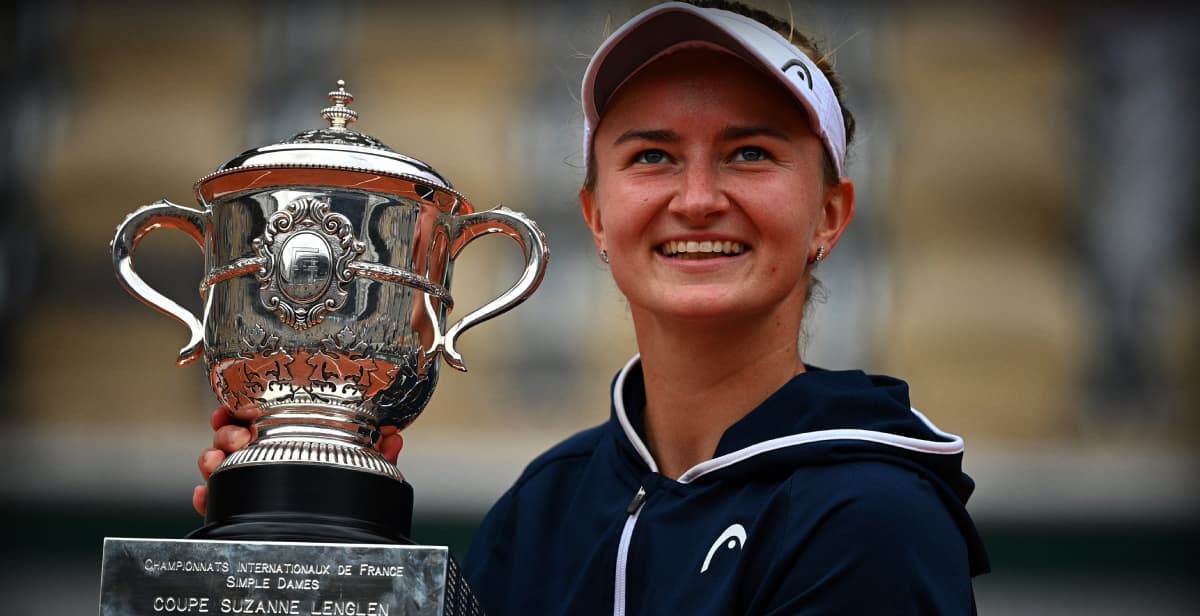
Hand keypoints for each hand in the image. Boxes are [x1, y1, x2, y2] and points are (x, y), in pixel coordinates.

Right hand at [191, 406, 404, 515]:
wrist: (331, 539)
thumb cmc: (341, 491)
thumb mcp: (360, 469)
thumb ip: (375, 454)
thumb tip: (394, 437)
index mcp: (289, 436)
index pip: (260, 413)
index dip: (244, 406)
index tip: (237, 406)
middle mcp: (263, 455)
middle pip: (232, 433)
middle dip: (227, 429)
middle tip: (238, 437)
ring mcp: (246, 479)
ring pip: (216, 461)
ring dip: (211, 456)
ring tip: (217, 460)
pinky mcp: (235, 505)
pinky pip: (213, 499)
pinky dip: (205, 496)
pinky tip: (204, 494)